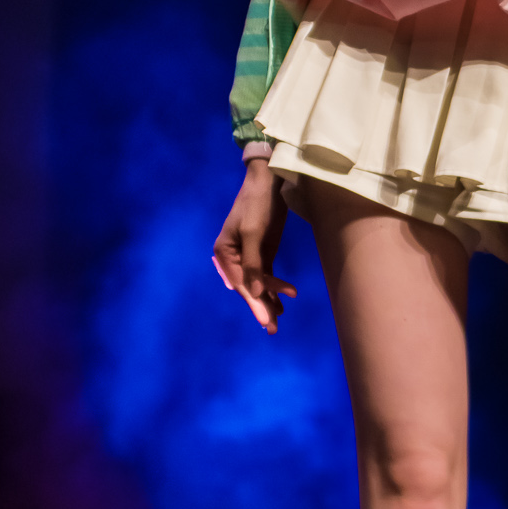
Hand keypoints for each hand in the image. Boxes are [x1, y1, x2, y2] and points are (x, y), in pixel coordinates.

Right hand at [212, 158, 295, 331]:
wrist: (269, 181)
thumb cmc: (257, 204)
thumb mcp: (254, 233)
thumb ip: (253, 263)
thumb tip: (255, 292)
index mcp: (224, 252)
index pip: (241, 283)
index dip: (254, 302)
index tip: (265, 320)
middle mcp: (232, 257)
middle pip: (248, 286)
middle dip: (261, 306)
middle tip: (272, 328)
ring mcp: (248, 255)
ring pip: (258, 283)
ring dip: (269, 300)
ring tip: (280, 318)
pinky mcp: (262, 251)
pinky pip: (266, 275)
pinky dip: (274, 287)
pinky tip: (284, 300)